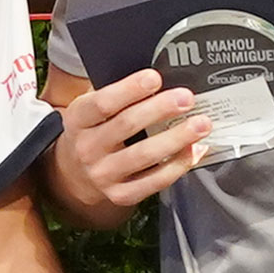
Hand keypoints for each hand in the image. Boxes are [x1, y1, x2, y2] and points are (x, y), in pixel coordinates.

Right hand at [51, 69, 207, 213]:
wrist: (73, 176)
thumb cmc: (92, 132)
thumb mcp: (90, 110)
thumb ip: (116, 95)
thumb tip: (159, 81)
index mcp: (78, 120)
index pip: (103, 103)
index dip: (129, 89)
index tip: (154, 78)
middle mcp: (88, 148)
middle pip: (127, 125)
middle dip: (161, 109)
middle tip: (186, 98)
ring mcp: (104, 175)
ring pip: (145, 155)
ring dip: (177, 138)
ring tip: (200, 124)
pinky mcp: (121, 194)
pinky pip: (155, 181)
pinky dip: (179, 165)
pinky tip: (195, 150)